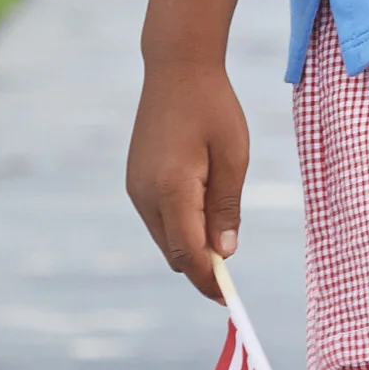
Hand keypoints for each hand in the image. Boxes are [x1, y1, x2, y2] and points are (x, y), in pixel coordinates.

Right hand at [126, 59, 249, 296]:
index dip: (208, 280)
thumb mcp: (233, 157)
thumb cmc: (213, 108)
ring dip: (190, 245)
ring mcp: (135, 188)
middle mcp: (145, 195)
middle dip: (201, 266)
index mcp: (171, 189)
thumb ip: (226, 207)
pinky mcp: (135, 181)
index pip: (188, 253)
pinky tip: (203, 209)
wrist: (177, 69)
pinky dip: (179, 226)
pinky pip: (158, 219)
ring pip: (164, 238)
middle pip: (173, 252)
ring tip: (221, 228)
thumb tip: (225, 253)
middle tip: (231, 269)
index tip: (228, 299)